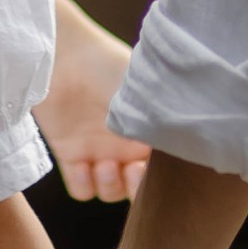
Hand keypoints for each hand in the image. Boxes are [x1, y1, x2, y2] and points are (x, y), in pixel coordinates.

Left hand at [36, 0, 150, 202]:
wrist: (65, 57)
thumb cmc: (109, 68)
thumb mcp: (144, 96)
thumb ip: (163, 125)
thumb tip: (181, 151)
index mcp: (147, 129)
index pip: (160, 166)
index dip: (158, 176)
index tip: (149, 165)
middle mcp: (125, 143)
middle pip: (137, 186)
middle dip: (135, 188)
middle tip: (130, 170)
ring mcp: (98, 150)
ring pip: (110, 191)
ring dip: (109, 185)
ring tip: (104, 163)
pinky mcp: (70, 153)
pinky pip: (81, 189)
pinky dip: (83, 184)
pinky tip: (82, 165)